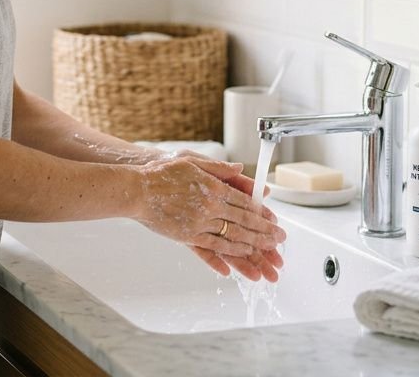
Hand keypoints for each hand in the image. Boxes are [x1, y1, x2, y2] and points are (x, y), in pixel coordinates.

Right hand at [134, 157, 285, 265]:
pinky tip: (241, 258)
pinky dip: (229, 253)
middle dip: (265, 232)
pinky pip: (214, 247)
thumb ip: (218, 167)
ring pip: (233, 236)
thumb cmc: (161, 173)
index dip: (262, 214)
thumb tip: (239, 168)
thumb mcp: (191, 161)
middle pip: (244, 222)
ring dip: (253, 246)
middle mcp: (210, 206)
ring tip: (268, 253)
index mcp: (213, 187)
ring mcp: (199, 223)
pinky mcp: (188, 235)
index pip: (245, 203)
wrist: (137, 189)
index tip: (275, 221)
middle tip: (280, 240)